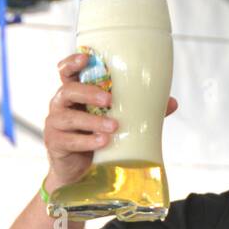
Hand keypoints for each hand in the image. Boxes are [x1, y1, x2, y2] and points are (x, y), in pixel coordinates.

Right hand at [44, 52, 178, 188]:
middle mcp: (62, 105)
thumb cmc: (96, 137)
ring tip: (113, 127)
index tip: (85, 57)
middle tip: (109, 99)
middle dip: (88, 92)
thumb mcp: (116, 120)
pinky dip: (87, 141)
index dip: (73, 62)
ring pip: (69, 117)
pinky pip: (70, 140)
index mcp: (76, 94)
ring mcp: (55, 124)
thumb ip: (141, 110)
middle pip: (68, 90)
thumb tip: (172, 102)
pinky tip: (103, 142)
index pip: (68, 72)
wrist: (79, 171)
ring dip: (92, 121)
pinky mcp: (55, 143)